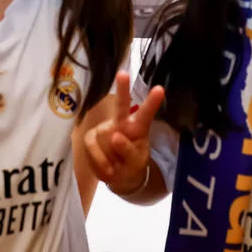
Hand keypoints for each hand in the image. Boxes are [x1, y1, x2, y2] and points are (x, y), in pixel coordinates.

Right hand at [83, 71, 164, 194]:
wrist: (116, 177)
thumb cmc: (131, 166)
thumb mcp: (136, 164)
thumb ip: (129, 151)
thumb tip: (114, 136)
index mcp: (138, 128)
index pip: (146, 114)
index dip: (152, 102)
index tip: (160, 89)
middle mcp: (122, 123)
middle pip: (121, 105)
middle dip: (122, 89)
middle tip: (123, 74)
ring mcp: (105, 129)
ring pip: (105, 137)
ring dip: (110, 157)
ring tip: (116, 166)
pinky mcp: (91, 136)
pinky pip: (92, 146)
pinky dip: (99, 160)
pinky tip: (107, 169)